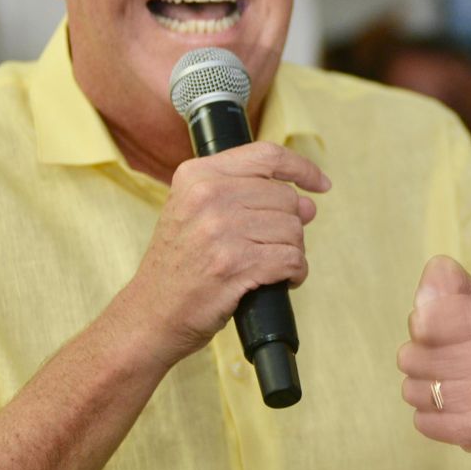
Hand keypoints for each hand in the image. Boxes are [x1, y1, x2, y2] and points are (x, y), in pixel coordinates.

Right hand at [120, 142, 328, 369]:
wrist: (149, 314)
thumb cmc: (180, 266)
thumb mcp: (197, 214)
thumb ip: (249, 199)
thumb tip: (308, 203)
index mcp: (198, 175)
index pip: (267, 155)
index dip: (302, 168)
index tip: (320, 184)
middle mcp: (208, 196)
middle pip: (286, 197)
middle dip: (291, 225)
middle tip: (271, 247)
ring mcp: (220, 230)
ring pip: (293, 230)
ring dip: (292, 252)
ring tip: (269, 266)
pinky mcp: (234, 264)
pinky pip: (292, 260)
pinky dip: (295, 273)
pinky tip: (280, 280)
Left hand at [398, 256, 470, 451]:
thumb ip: (445, 281)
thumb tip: (428, 285)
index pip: (423, 320)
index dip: (419, 324)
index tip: (431, 328)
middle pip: (409, 358)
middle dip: (414, 358)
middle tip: (436, 360)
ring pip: (412, 392)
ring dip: (419, 388)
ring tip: (442, 384)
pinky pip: (424, 422)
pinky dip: (429, 417)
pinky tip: (449, 408)